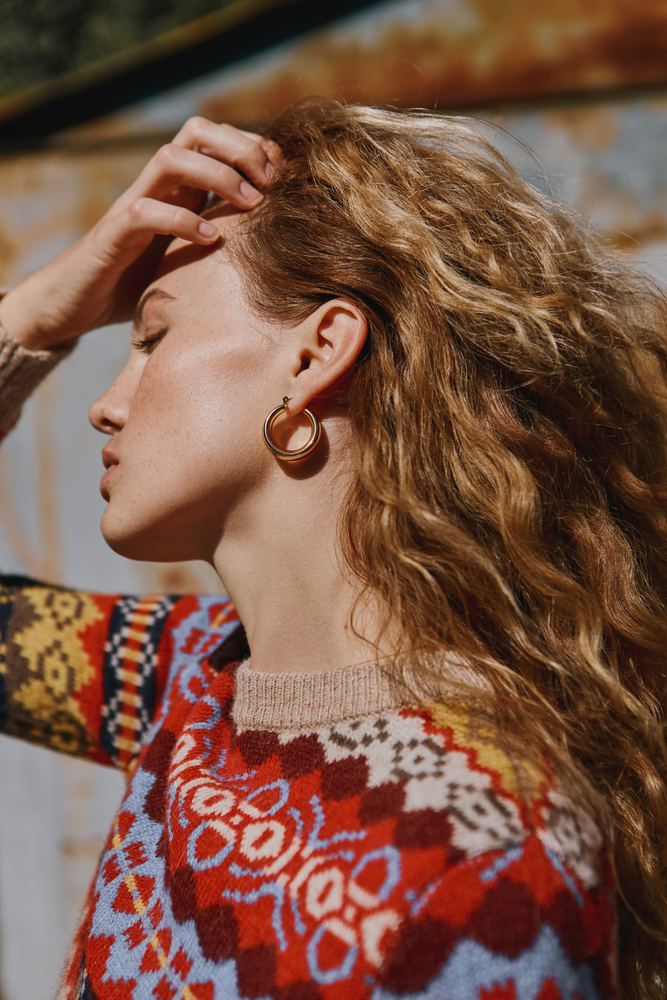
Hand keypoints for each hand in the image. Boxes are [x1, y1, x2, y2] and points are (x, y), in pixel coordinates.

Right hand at [0, 118, 279, 349]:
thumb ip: (223, 246)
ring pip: (170, 158)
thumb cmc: (140, 285)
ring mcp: (132, 207)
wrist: (78, 305)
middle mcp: (157, 188)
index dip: (253, 145)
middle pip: (196, 132)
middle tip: (271, 184)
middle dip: (240, 148)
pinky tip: (210, 242)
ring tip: (250, 206)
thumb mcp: (190, 260)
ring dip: (217, 175)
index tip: (285, 175)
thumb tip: (280, 254)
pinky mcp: (112, 236)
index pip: (215, 139)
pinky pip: (144, 212)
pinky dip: (181, 221)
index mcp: (178, 189)